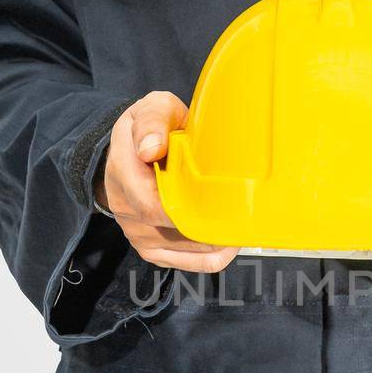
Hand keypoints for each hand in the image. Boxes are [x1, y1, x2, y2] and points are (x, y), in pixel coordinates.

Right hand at [95, 92, 237, 272]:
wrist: (129, 155)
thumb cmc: (149, 131)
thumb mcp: (151, 110)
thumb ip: (152, 122)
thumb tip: (152, 147)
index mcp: (125, 172)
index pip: (152, 205)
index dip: (189, 210)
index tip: (224, 203)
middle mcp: (128, 210)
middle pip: (176, 232)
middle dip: (213, 224)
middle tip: (246, 214)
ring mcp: (139, 234)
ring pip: (187, 251)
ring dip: (218, 240)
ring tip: (242, 224)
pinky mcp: (152, 250)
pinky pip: (188, 263)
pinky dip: (213, 255)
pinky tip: (230, 241)